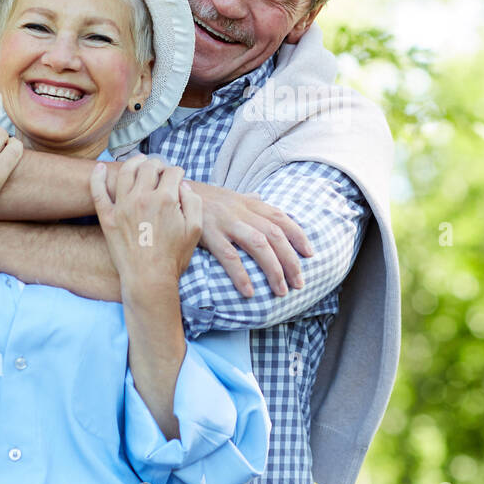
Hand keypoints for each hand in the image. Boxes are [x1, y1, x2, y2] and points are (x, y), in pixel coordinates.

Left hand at [89, 154, 202, 285]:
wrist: (149, 279)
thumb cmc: (174, 257)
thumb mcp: (195, 230)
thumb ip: (194, 203)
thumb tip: (184, 186)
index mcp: (165, 199)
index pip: (172, 172)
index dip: (178, 173)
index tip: (178, 178)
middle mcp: (142, 197)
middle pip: (149, 167)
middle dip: (158, 164)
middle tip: (161, 169)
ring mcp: (122, 206)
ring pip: (126, 172)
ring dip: (134, 162)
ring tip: (139, 161)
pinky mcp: (108, 217)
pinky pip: (98, 192)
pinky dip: (97, 177)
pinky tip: (100, 168)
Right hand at [187, 180, 312, 297]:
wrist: (172, 191)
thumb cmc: (203, 199)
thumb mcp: (229, 196)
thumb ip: (248, 200)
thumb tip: (262, 197)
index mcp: (249, 203)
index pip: (281, 218)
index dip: (298, 236)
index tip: (310, 255)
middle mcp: (242, 211)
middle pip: (275, 235)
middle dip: (291, 260)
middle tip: (298, 283)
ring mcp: (226, 222)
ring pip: (259, 245)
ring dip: (274, 269)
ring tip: (280, 291)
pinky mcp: (208, 233)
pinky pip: (229, 256)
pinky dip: (241, 275)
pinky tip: (249, 292)